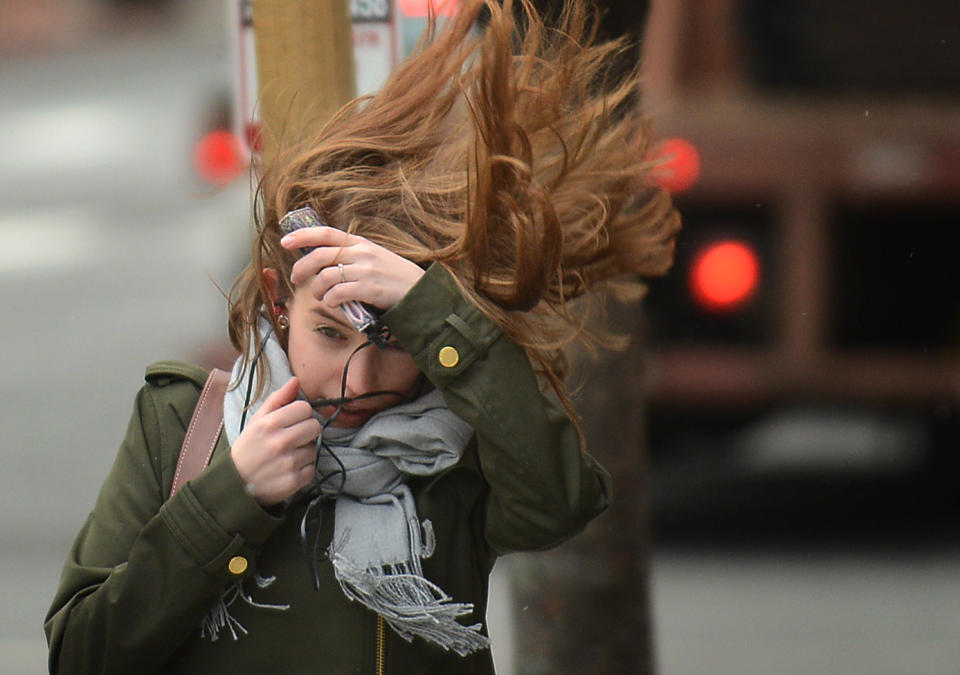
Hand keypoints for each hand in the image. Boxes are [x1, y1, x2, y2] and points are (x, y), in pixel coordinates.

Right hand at [230, 377, 320, 505]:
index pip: (305, 408)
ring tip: (287, 455)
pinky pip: (312, 468)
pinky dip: (303, 469)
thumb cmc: (249, 448)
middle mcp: (280, 442)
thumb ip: (277, 399)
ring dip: (304, 452)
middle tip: (293, 439)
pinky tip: (289, 469)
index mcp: (270, 424)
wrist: (235, 484)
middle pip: (315, 426)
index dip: (300, 414)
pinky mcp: (293, 481)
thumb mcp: (257, 420)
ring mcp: (288, 462)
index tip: (292, 422)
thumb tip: (296, 381)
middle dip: (306, 431)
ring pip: (314, 448)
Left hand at [281, 226, 424, 310]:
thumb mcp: (374, 257)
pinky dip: (330, 301)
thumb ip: (352, 256)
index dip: (303, 236)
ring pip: (326, 277)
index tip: (285, 241)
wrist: (420, 292)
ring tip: (321, 297)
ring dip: (317, 290)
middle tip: (297, 279)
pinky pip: (338, 294)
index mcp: (361, 243)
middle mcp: (361, 253)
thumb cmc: (394, 277)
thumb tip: (323, 261)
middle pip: (320, 256)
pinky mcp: (368, 289)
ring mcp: (365, 271)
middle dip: (302, 268)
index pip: (326, 233)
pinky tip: (334, 304)